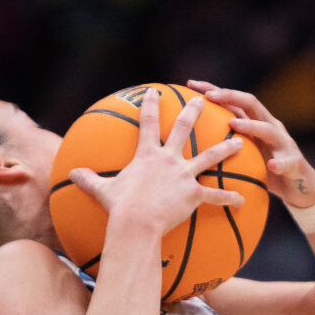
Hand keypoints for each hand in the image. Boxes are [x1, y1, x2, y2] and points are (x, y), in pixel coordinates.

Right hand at [65, 87, 249, 237]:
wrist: (135, 222)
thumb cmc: (119, 207)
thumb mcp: (102, 190)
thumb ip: (88, 180)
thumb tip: (70, 174)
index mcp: (147, 155)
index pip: (148, 122)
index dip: (151, 105)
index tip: (155, 92)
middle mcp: (168, 159)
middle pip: (184, 129)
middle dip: (194, 112)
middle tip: (203, 100)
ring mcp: (184, 175)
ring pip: (210, 157)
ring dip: (226, 148)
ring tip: (240, 142)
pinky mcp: (194, 194)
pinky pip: (216, 196)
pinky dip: (230, 198)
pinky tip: (243, 199)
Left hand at [185, 83, 314, 212]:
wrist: (300, 188)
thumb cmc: (266, 170)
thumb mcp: (246, 154)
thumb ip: (226, 144)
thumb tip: (191, 145)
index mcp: (256, 122)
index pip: (234, 100)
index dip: (214, 90)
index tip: (190, 84)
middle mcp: (271, 127)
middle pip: (251, 103)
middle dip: (230, 96)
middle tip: (210, 96)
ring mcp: (284, 144)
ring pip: (269, 129)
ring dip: (251, 125)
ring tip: (235, 125)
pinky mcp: (295, 163)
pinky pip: (287, 162)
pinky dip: (279, 163)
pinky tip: (271, 165)